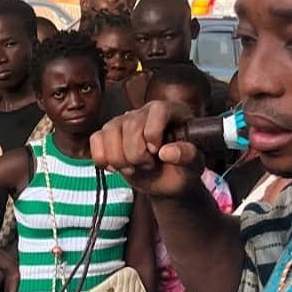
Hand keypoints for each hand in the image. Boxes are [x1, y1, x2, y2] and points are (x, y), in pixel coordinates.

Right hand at [89, 102, 207, 198]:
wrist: (165, 180)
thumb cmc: (182, 169)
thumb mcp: (195, 165)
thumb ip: (188, 155)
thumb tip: (167, 152)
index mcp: (171, 112)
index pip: (158, 110)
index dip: (153, 131)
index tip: (156, 152)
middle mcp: (146, 112)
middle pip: (131, 126)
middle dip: (136, 154)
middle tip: (149, 166)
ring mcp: (124, 121)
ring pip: (110, 132)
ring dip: (119, 159)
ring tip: (134, 168)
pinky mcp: (108, 133)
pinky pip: (96, 140)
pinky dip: (103, 158)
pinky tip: (116, 166)